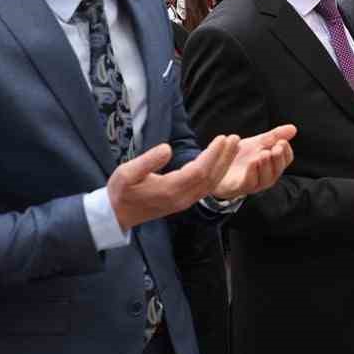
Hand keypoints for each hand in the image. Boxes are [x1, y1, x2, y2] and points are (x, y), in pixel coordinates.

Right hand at [108, 137, 238, 231]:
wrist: (118, 215)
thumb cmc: (121, 191)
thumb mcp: (126, 173)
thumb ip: (147, 161)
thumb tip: (167, 147)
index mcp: (170, 190)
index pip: (200, 171)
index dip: (213, 154)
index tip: (222, 138)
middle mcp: (182, 198)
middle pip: (211, 177)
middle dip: (225, 157)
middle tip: (235, 138)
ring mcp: (185, 202)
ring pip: (212, 183)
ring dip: (224, 165)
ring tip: (233, 146)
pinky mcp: (185, 202)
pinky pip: (207, 187)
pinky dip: (217, 173)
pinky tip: (221, 161)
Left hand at [212, 125, 295, 199]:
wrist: (217, 165)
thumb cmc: (241, 156)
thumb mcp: (257, 143)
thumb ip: (274, 136)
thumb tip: (293, 128)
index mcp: (273, 165)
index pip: (286, 160)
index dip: (286, 151)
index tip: (282, 141)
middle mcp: (266, 177)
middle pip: (278, 170)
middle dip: (278, 158)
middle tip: (276, 147)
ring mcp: (254, 184)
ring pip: (266, 179)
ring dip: (266, 165)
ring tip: (264, 153)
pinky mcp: (240, 188)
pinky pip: (249, 183)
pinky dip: (252, 172)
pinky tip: (252, 161)